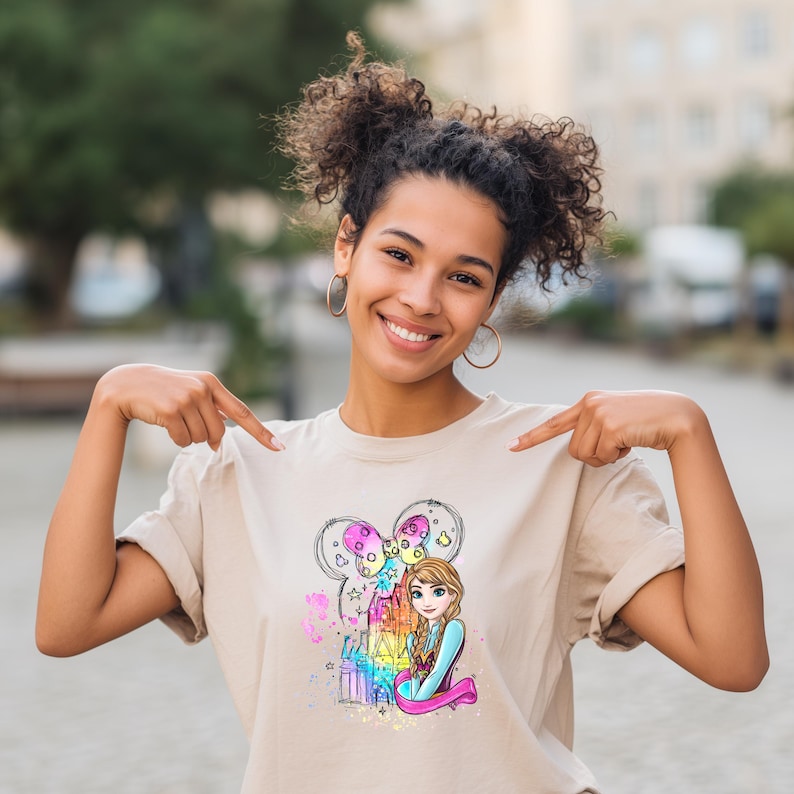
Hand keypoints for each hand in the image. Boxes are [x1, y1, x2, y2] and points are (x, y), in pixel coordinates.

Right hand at [95, 364, 283, 451]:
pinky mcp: (171, 410)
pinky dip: (176, 439)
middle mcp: (202, 388)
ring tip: (173, 419)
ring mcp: (187, 398)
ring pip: (201, 439)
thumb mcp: (191, 392)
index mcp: (212, 383)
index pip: (242, 411)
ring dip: (188, 437)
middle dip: (206, 437)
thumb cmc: (163, 391)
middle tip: (186, 423)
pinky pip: (183, 441)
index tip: (279, 447)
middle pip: (218, 433)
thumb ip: (210, 410)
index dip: (261, 431)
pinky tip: (164, 424)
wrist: (127, 384)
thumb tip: (218, 439)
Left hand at [507, 390, 704, 466]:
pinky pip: (601, 456)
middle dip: (595, 455)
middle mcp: (590, 403)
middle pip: (574, 449)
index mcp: (588, 401)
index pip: (555, 423)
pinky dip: (617, 457)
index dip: (532, 437)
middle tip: (618, 445)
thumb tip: (579, 448)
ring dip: (606, 457)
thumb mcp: (615, 419)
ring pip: (585, 456)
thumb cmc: (647, 422)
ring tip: (626, 441)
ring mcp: (599, 413)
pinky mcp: (609, 425)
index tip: (510, 446)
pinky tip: (632, 441)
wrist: (678, 416)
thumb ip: (595, 426)